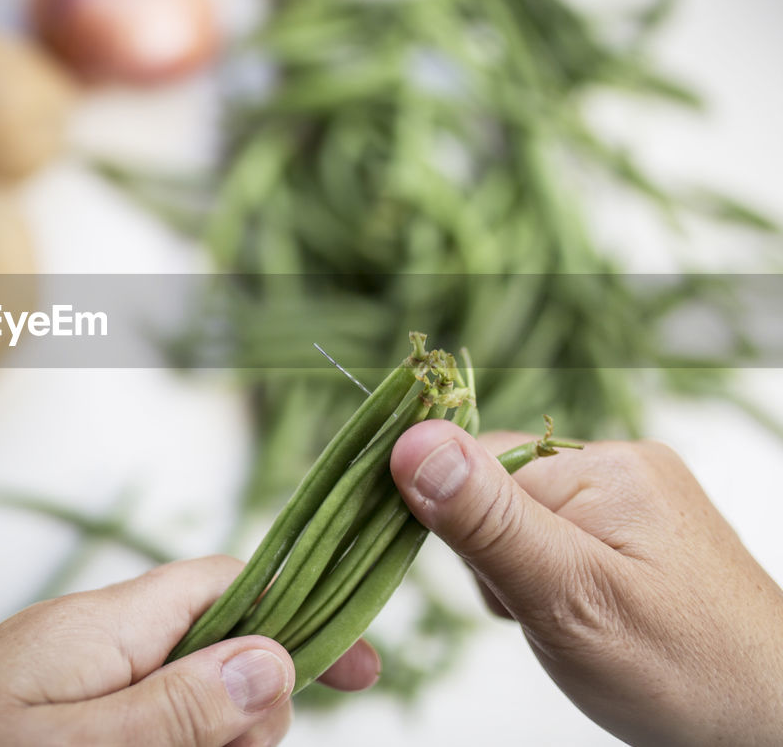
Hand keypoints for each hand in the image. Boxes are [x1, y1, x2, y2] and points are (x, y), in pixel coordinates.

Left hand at [0, 556, 379, 746]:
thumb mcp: (75, 743)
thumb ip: (175, 709)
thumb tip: (275, 663)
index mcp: (115, 622)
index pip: (232, 584)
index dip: (303, 614)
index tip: (363, 669)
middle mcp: (111, 640)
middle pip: (226, 650)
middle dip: (252, 711)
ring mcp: (93, 678)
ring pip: (195, 696)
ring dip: (212, 737)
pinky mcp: (77, 711)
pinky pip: (154, 716)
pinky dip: (174, 739)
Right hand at [390, 421, 782, 746]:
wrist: (771, 721)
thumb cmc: (682, 672)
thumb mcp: (566, 597)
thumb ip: (486, 520)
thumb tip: (412, 441)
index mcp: (603, 466)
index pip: (475, 467)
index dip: (463, 532)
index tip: (503, 590)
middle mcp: (620, 464)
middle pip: (495, 489)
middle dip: (496, 558)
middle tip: (544, 616)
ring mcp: (633, 495)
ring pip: (519, 517)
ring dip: (521, 572)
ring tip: (570, 622)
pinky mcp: (638, 527)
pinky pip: (555, 534)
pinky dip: (549, 577)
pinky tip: (582, 614)